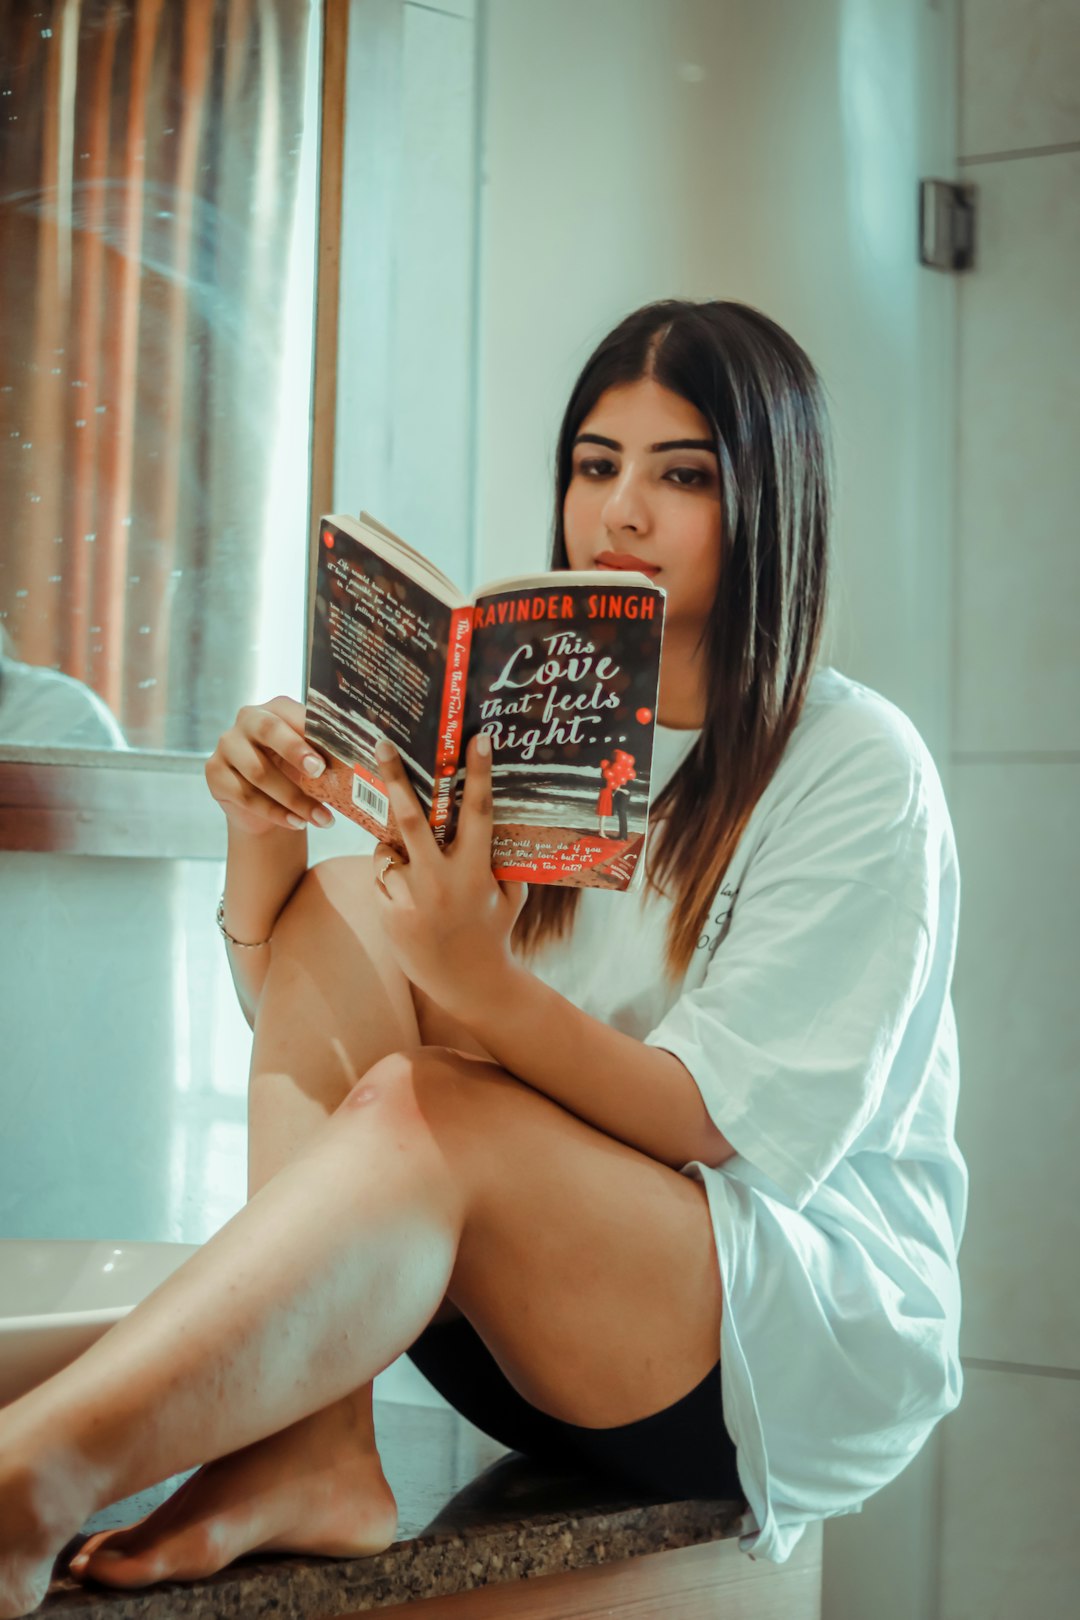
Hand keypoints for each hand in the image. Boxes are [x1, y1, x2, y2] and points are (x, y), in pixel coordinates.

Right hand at [204, 696, 334, 836]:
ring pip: (259, 772)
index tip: (331, 752)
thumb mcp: (313, 761)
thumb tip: (362, 758)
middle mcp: (248, 719)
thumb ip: (328, 754)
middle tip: (319, 772)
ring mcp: (227, 745)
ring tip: (321, 817)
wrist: (267, 807)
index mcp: (277, 708)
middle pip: (269, 730)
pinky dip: (276, 813)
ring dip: (294, 798)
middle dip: (295, 751)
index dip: (311, 731)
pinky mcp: (215, 772)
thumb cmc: (296, 775)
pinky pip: (246, 795)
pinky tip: (297, 823)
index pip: (293, 712)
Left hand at [371, 733, 527, 1017]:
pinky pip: (383, 874)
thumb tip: (494, 816)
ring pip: (389, 847)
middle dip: (395, 777)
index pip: (478, 813)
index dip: (478, 773)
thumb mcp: (508, 893)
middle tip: (382, 742)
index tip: (477, 738)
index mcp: (475, 871)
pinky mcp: (389, 910)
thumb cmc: (492, 930)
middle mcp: (440, 880)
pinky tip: (408, 893)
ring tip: (412, 863)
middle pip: (411, 818)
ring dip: (395, 844)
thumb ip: (499, 857)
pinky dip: (391, 872)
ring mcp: (411, 896)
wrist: (466, 982)